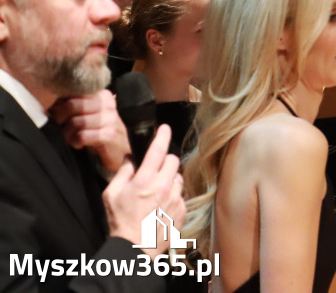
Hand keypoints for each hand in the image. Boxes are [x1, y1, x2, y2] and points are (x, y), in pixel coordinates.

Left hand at [51, 90, 129, 172]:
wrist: (121, 151)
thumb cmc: (99, 132)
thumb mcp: (89, 114)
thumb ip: (75, 105)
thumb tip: (49, 101)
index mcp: (102, 95)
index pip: (73, 91)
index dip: (59, 103)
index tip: (54, 113)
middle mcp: (108, 104)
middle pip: (71, 105)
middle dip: (59, 119)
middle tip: (59, 129)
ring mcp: (111, 119)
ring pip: (76, 122)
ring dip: (67, 134)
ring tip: (69, 139)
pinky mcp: (110, 135)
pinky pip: (83, 136)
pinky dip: (76, 142)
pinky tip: (79, 144)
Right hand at [104, 125, 184, 258]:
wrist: (134, 249)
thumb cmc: (120, 222)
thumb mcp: (111, 195)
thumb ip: (122, 174)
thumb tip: (131, 160)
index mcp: (144, 181)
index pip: (157, 150)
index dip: (162, 136)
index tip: (164, 128)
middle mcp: (163, 187)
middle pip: (173, 161)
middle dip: (165, 162)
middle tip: (155, 171)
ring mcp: (175, 199)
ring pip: (178, 178)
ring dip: (170, 180)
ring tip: (157, 193)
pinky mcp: (182, 210)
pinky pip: (181, 195)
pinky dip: (173, 197)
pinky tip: (161, 207)